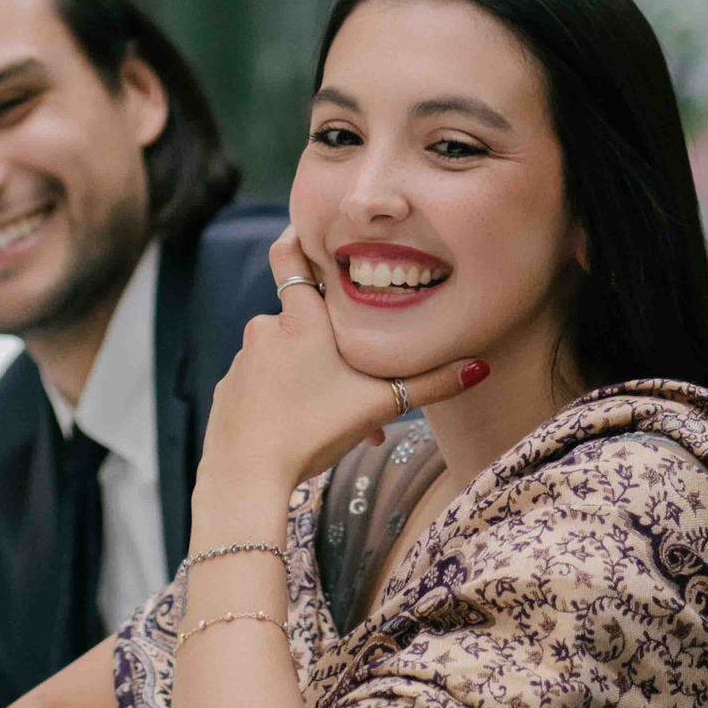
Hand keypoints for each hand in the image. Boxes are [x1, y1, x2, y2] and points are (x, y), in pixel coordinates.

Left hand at [199, 233, 486, 500]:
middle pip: (305, 324)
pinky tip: (303, 432)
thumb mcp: (379, 405)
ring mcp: (242, 361)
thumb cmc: (311, 431)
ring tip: (339, 423)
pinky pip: (262, 385)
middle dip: (334, 350)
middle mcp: (265, 329)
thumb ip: (430, 385)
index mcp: (300, 319)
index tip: (309, 230)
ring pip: (286, 360)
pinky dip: (284, 400)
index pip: (288, 255)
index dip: (297, 237)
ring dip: (312, 381)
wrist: (246, 477)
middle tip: (360, 386)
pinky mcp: (228, 391)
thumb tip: (479, 368)